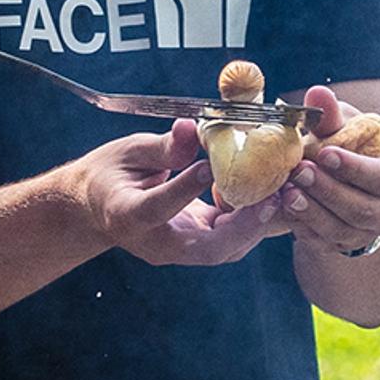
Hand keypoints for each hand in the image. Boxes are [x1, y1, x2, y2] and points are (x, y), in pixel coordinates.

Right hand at [72, 126, 275, 267]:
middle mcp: (156, 243)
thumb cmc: (111, 175)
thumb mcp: (128, 152)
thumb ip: (162, 147)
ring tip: (280, 193)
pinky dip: (250, 222)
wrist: (99, 209)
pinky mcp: (195, 248)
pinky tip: (265, 195)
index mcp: (127, 214)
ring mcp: (178, 251)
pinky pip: (228, 243)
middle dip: (242, 227)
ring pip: (223, 251)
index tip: (208, 166)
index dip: (184, 190)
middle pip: (205, 249)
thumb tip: (191, 128)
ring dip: (255, 226)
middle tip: (270, 198)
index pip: (157, 208)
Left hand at [284, 86, 379, 249]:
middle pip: (363, 210)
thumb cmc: (353, 147)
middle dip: (329, 190)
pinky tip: (284, 207)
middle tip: (301, 170)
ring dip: (312, 211)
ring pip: (341, 230)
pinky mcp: (343, 247)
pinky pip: (322, 243)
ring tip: (288, 190)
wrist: (352, 182)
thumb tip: (318, 94)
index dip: (355, 168)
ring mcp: (368, 235)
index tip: (325, 154)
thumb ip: (333, 115)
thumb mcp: (347, 127)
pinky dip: (302, 226)